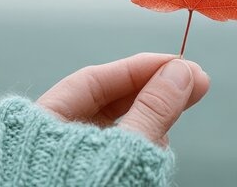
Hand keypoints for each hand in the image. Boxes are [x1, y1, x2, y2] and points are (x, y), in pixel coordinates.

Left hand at [36, 53, 209, 146]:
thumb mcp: (122, 149)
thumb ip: (152, 111)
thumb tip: (183, 71)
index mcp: (39, 126)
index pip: (94, 81)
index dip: (139, 67)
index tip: (179, 62)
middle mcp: (52, 141)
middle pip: (108, 103)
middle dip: (153, 90)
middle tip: (197, 82)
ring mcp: (70, 160)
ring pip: (118, 128)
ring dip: (152, 117)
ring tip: (179, 115)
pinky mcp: (92, 174)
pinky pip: (120, 150)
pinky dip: (143, 143)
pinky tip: (161, 144)